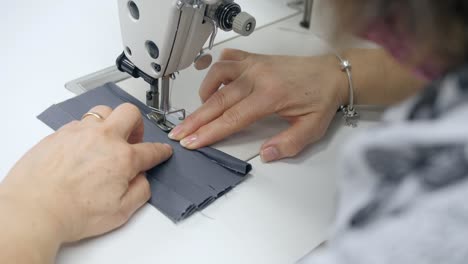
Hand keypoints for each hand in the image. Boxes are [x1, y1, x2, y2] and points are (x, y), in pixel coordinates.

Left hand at [0, 103, 172, 242]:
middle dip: (138, 124)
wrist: (33, 209)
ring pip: (103, 112)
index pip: (151, 149)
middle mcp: (103, 138)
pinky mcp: (59, 134)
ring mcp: (80, 133)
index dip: (161, 151)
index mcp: (123, 158)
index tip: (162, 152)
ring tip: (106, 139)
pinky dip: (86, 132)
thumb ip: (140, 192)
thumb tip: (142, 179)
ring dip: (111, 122)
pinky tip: (81, 148)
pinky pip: (79, 123)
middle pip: (130, 113)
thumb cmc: (72, 213)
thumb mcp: (120, 212)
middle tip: (133, 139)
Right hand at [169, 49, 347, 161]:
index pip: (232, 118)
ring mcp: (255, 65)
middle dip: (195, 119)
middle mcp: (258, 77)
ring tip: (201, 109)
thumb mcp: (312, 128)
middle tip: (179, 132)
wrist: (331, 73)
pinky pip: (229, 58)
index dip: (209, 132)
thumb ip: (289, 143)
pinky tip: (215, 82)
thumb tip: (266, 154)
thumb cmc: (321, 98)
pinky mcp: (256, 59)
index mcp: (270, 96)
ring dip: (205, 92)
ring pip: (218, 74)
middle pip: (218, 100)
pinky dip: (217, 69)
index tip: (192, 141)